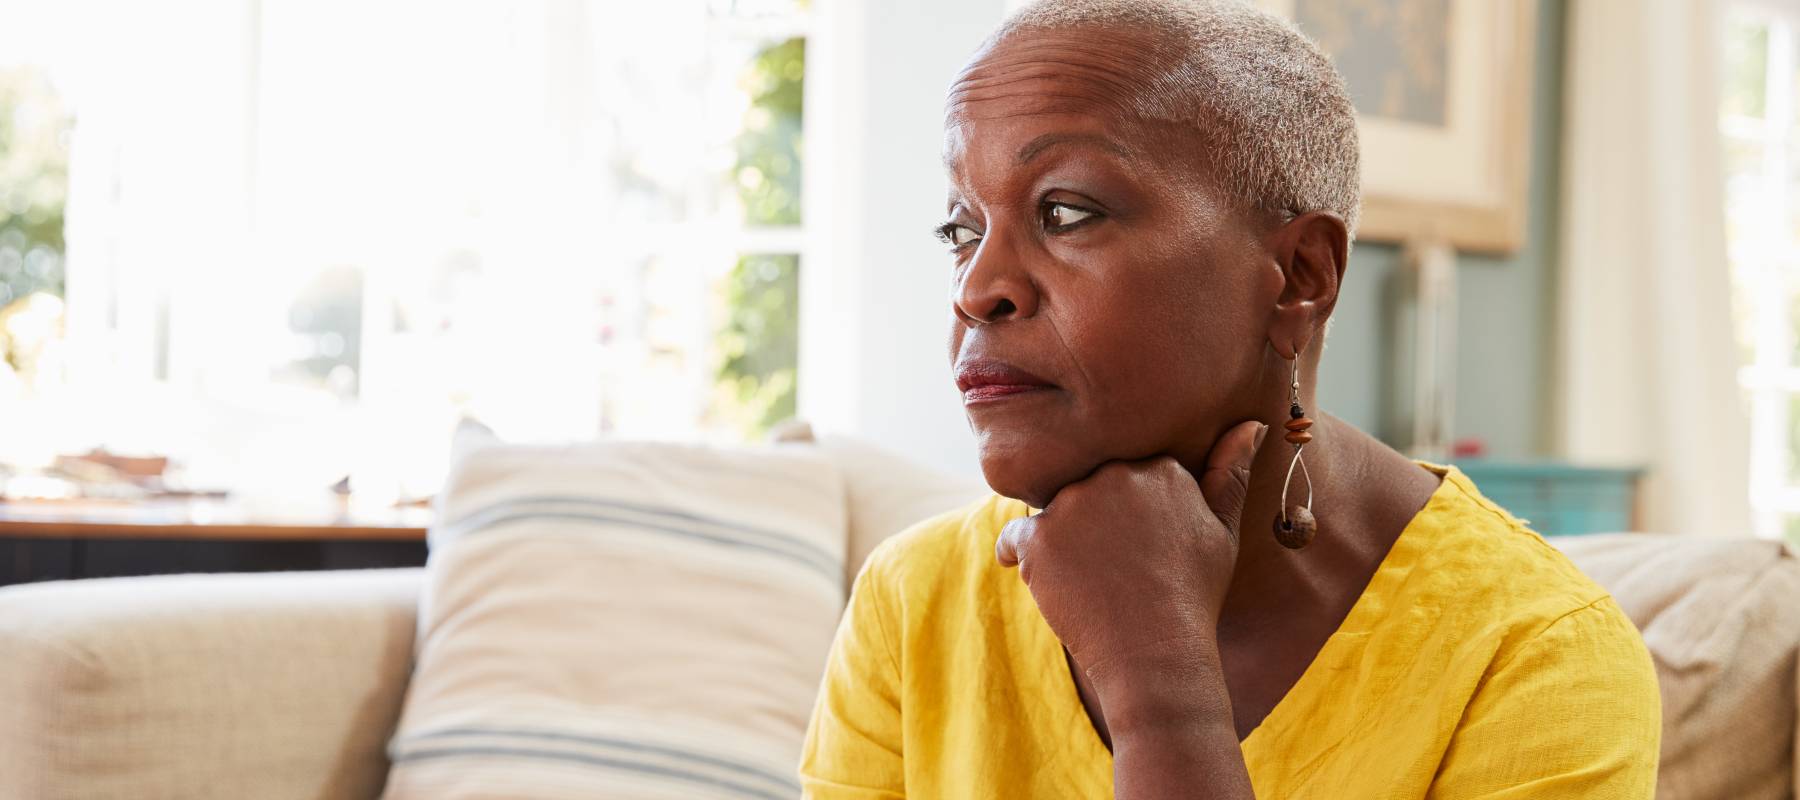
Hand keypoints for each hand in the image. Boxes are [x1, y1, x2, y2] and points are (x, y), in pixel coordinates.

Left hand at [995, 420, 1265, 684]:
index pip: (1124, 475)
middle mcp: (1115, 474)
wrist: (1157, 655)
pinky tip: (1051, 583)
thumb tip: (1253, 423)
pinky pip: (1015, 538)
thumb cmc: (1193, 596)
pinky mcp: (1039, 538)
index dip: (1126, 515)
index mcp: (1160, 467)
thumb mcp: (1222, 532)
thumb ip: (1230, 473)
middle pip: (1085, 488)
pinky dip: (1022, 557)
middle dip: (1092, 522)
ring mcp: (1074, 504)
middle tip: (1114, 570)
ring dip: (1061, 541)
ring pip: (1051, 512)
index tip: (1139, 550)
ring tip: (1091, 582)